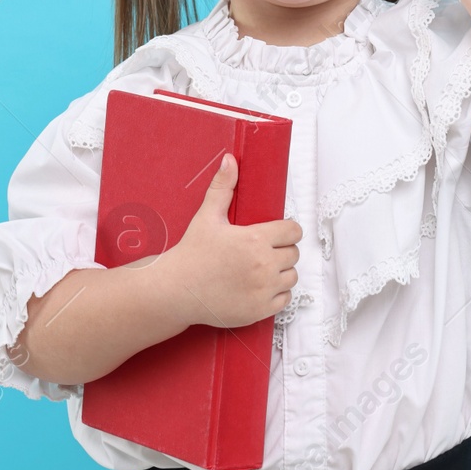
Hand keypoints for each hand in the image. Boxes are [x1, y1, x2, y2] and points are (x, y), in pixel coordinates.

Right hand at [164, 153, 300, 328]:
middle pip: (294, 253)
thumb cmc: (192, 254)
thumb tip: (229, 160)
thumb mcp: (207, 217)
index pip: (293, 231)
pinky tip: (260, 287)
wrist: (176, 290)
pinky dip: (277, 293)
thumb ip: (222, 187)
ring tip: (263, 269)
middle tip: (264, 251)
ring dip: (282, 272)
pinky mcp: (260, 309)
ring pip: (292, 276)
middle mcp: (264, 265)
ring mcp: (263, 289)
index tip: (277, 233)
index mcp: (255, 239)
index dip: (286, 230)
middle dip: (282, 250)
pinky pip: (285, 299)